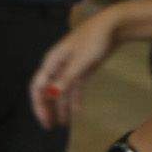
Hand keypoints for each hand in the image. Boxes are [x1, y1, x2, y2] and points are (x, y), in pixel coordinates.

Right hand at [32, 15, 115, 130]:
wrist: (113, 25)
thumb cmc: (94, 40)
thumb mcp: (80, 61)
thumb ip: (65, 79)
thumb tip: (50, 95)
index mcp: (52, 62)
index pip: (38, 87)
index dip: (39, 105)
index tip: (45, 120)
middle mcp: (57, 66)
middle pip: (47, 91)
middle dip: (47, 109)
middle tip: (51, 126)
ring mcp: (70, 68)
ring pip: (61, 92)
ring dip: (61, 107)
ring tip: (63, 124)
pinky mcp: (82, 69)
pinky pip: (74, 88)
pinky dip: (74, 100)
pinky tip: (76, 112)